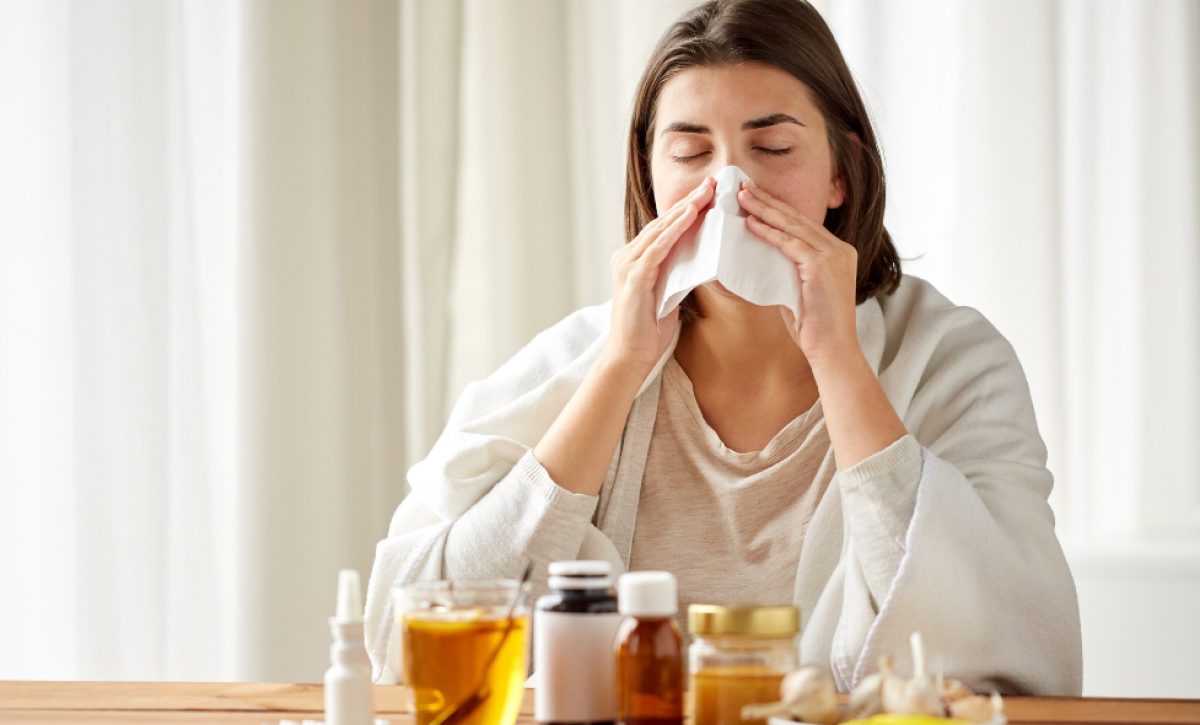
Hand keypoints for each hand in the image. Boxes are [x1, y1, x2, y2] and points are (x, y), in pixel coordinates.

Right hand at [604, 176, 715, 376]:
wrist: (630, 357)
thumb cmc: (650, 331)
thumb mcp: (668, 294)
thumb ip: (677, 274)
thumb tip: (701, 259)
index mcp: (634, 260)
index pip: (664, 229)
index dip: (686, 211)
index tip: (708, 194)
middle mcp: (627, 257)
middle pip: (663, 223)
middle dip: (689, 202)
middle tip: (712, 183)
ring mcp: (628, 265)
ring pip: (661, 230)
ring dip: (685, 209)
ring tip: (706, 192)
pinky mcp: (634, 276)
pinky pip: (658, 247)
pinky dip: (675, 230)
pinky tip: (691, 215)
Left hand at [737, 181, 860, 368]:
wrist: (832, 351)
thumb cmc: (814, 328)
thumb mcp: (801, 290)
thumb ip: (790, 270)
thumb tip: (764, 258)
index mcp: (837, 253)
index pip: (802, 224)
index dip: (777, 209)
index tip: (755, 197)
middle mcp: (840, 249)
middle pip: (797, 219)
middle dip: (768, 201)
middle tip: (743, 186)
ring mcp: (834, 256)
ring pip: (793, 226)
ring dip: (764, 210)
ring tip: (741, 197)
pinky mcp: (823, 267)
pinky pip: (790, 244)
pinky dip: (769, 232)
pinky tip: (751, 223)